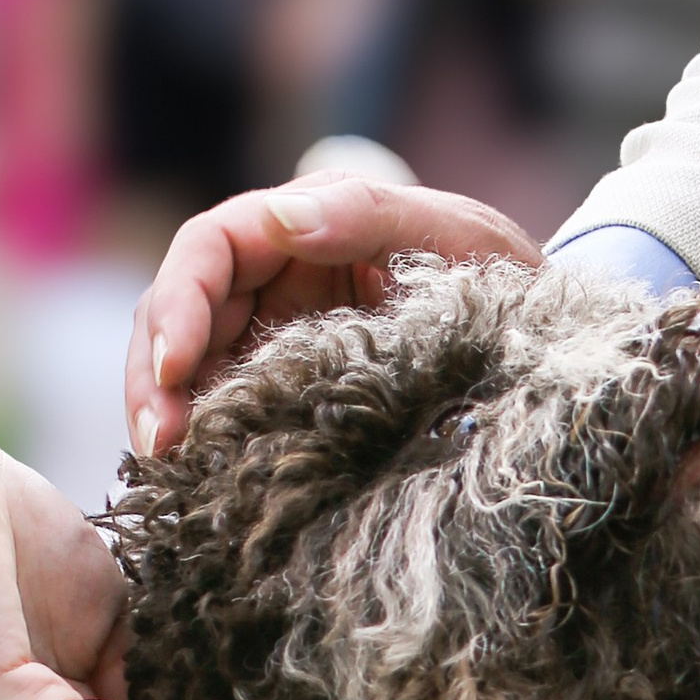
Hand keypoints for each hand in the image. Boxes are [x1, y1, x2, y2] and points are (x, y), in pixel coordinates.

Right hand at [127, 172, 541, 457]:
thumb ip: (373, 216)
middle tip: (159, 444)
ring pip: (192, 368)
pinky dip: (208, 444)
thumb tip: (284, 217)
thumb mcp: (458, 236)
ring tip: (172, 471)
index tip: (174, 366)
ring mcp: (275, 335)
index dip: (180, 303)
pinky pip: (231, 413)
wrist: (543, 346)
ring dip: (170, 416)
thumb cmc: (506, 278)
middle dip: (156, 375)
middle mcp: (275, 275)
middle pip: (179, 312)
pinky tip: (201, 483)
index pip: (210, 249)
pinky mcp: (288, 392)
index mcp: (303, 223)